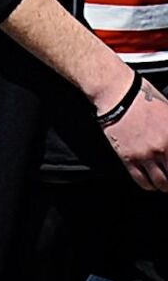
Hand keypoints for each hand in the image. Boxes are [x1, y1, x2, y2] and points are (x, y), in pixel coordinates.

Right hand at [104, 76, 167, 191]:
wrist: (118, 94)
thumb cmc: (144, 98)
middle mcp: (161, 149)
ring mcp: (144, 154)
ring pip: (160, 183)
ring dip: (164, 186)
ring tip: (163, 184)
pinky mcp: (127, 157)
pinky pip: (140, 180)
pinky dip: (148, 185)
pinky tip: (150, 183)